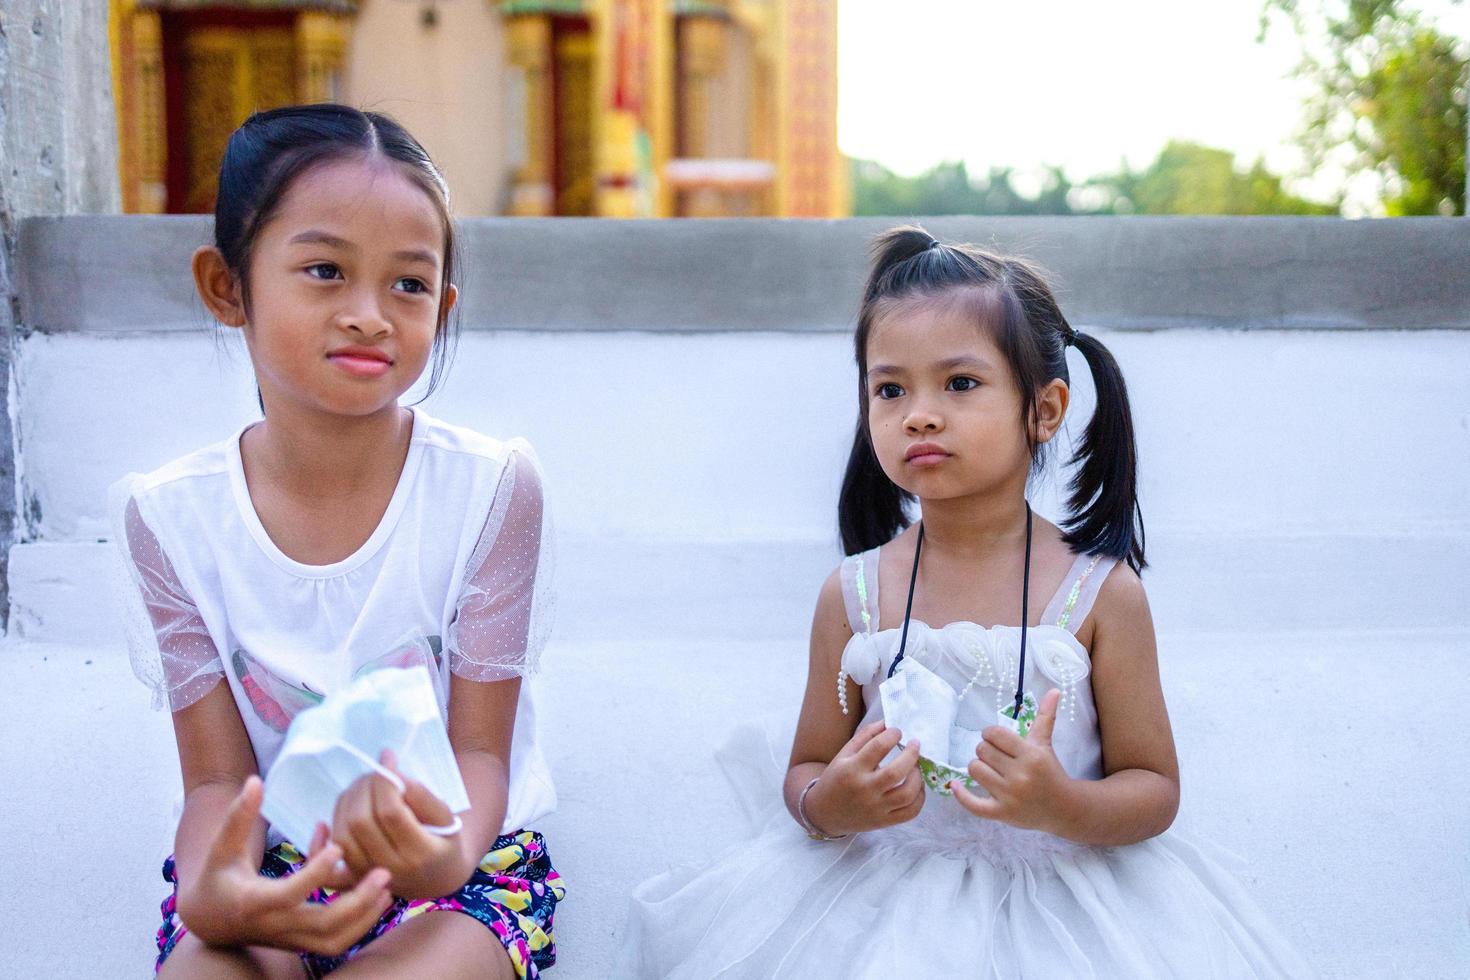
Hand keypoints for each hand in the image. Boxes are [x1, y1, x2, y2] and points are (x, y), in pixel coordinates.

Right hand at [177, 776, 393, 955]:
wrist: (210, 921)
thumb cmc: (217, 877)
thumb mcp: (222, 846)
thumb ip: (238, 816)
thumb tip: (254, 781)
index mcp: (254, 901)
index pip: (289, 894)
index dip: (315, 873)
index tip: (338, 846)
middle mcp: (275, 925)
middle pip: (323, 925)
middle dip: (358, 902)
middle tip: (384, 872)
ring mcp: (290, 939)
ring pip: (335, 941)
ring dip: (365, 918)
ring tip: (388, 888)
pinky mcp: (302, 943)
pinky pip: (335, 943)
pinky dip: (359, 925)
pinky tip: (375, 897)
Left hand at [331, 749, 466, 897]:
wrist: (439, 878)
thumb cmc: (444, 841)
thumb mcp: (447, 817)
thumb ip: (422, 796)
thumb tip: (391, 774)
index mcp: (420, 853)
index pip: (391, 812)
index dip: (384, 780)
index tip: (387, 756)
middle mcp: (391, 869)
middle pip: (361, 822)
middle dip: (364, 787)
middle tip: (375, 772)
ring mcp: (368, 878)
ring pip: (342, 836)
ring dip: (346, 803)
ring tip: (361, 787)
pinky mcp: (352, 881)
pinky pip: (326, 866)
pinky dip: (318, 844)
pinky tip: (323, 824)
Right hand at [806, 721, 924, 836]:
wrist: (824, 813)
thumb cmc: (835, 779)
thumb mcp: (843, 754)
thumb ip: (865, 736)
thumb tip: (888, 723)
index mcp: (852, 769)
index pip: (878, 747)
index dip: (892, 735)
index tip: (897, 731)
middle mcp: (865, 790)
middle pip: (896, 772)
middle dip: (911, 755)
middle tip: (915, 744)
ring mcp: (876, 808)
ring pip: (907, 794)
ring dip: (918, 777)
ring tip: (916, 767)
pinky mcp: (884, 822)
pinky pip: (910, 813)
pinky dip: (919, 799)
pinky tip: (917, 787)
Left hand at [952, 689, 1072, 831]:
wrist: (1064, 808)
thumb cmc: (1051, 772)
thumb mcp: (1045, 744)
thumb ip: (1045, 717)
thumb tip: (1053, 690)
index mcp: (1031, 755)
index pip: (995, 734)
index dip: (990, 734)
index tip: (996, 739)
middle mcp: (1020, 775)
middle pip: (982, 750)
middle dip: (986, 751)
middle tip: (996, 757)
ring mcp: (1010, 796)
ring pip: (974, 770)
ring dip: (978, 767)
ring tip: (990, 770)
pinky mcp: (1002, 813)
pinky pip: (973, 804)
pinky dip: (961, 795)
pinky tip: (954, 785)